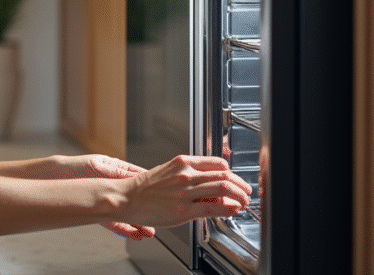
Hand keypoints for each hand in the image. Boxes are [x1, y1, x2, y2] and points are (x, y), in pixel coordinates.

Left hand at [45, 155, 156, 240]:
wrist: (48, 179)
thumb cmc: (70, 167)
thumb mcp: (97, 165)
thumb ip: (116, 173)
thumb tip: (136, 177)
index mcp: (114, 169)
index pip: (138, 178)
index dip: (152, 186)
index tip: (165, 193)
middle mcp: (111, 186)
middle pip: (134, 199)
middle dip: (147, 209)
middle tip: (160, 218)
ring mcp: (104, 200)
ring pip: (125, 213)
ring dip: (137, 222)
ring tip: (149, 231)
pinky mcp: (96, 212)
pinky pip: (113, 222)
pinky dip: (124, 228)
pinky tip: (133, 233)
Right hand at [122, 155, 251, 227]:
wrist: (127, 198)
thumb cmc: (146, 188)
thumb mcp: (169, 172)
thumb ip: (189, 175)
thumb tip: (210, 183)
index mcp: (183, 162)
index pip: (218, 163)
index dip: (232, 172)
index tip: (237, 180)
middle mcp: (185, 174)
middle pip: (225, 176)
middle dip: (241, 185)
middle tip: (246, 192)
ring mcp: (185, 192)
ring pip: (223, 189)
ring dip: (239, 197)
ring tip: (243, 202)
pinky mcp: (183, 210)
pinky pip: (213, 208)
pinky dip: (228, 209)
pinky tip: (232, 211)